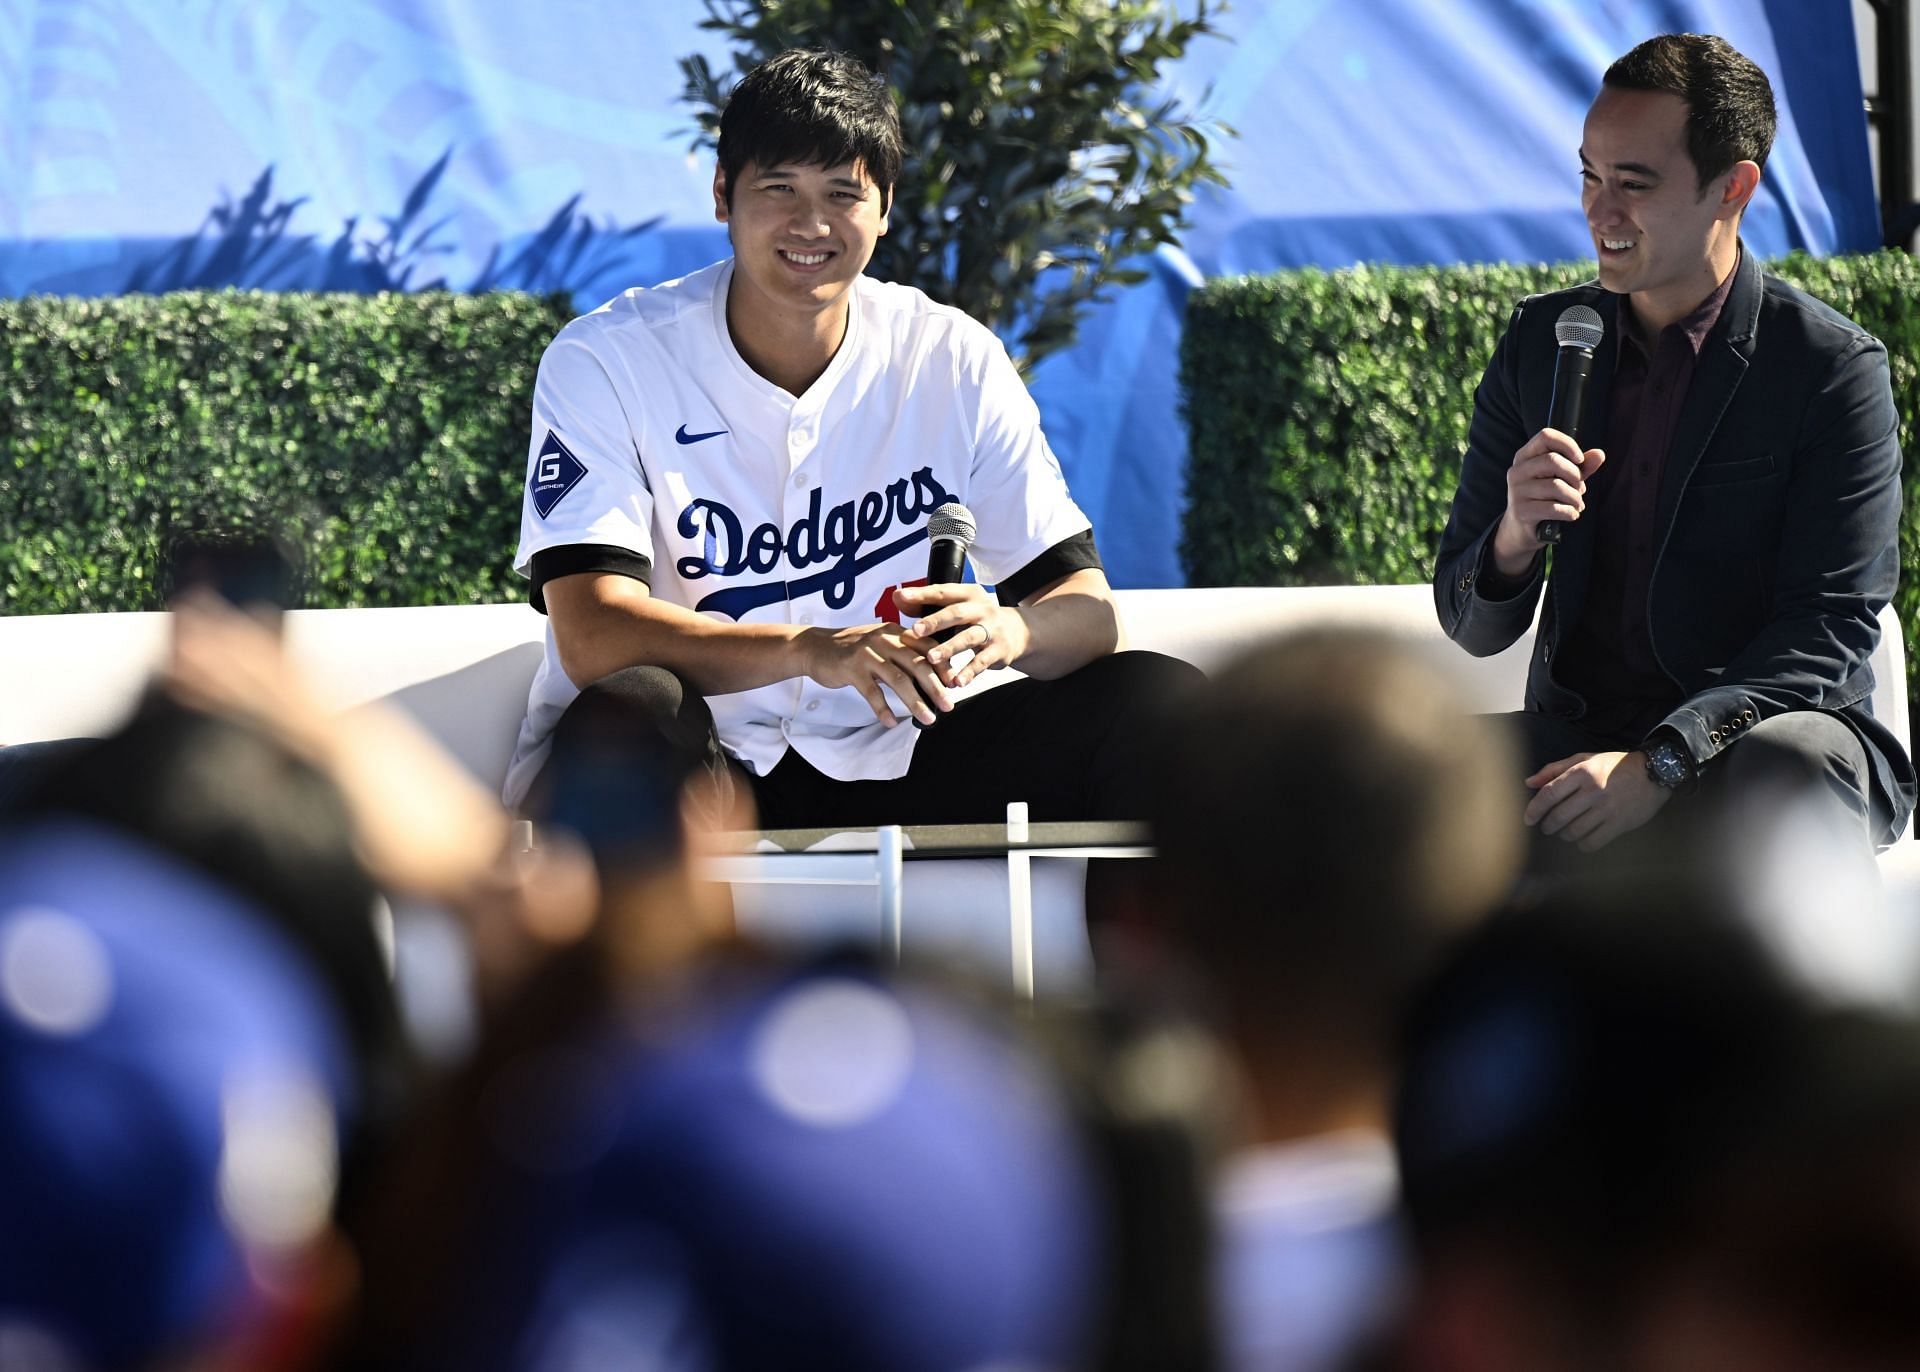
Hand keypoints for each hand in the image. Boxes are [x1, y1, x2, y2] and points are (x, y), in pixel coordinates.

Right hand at [798, 621, 951, 725]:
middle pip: (918, 664)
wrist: (815, 646)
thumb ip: (904, 654)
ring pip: (898, 680)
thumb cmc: (853, 649)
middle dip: (936, 687)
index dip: (944, 665)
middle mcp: (884, 639)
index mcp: (895, 632)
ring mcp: (867, 654)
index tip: (956, 684)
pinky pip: (871, 692)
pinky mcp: (851, 669)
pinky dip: (882, 709)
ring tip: (928, 719)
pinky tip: (891, 722)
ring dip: (915, 702)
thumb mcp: (881, 643)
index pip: (927, 646)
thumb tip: (934, 677)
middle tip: (948, 705)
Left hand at [892, 582, 1031, 687]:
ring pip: (968, 638)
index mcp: (967, 594)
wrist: (1018, 632)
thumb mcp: (956, 607)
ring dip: (949, 648)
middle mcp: (981, 609)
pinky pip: (982, 662)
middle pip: (956, 613)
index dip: (922, 594)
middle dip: (935, 621)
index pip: (942, 592)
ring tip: (931, 658)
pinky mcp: (999, 651)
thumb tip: (897, 597)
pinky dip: (969, 672)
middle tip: (915, 630)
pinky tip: (956, 682)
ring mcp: (992, 630)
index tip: (902, 596)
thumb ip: (926, 604)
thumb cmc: (976, 618)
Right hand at [1491, 428, 1605, 575]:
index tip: (1579, 459)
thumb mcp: (1563, 478)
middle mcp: (1517, 471)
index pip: (1545, 436)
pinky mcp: (1521, 511)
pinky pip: (1554, 508)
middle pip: (1552, 461)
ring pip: (1556, 486)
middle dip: (1574, 475)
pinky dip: (1569, 512)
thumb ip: (1581, 466)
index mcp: (1525, 456)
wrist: (1521, 527)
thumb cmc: (1544, 497)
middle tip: (1580, 487)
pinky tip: (1571, 514)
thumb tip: (1599, 454)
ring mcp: (1516, 492)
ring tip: (1577, 503)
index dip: (1567, 444)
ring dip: (1575, 497)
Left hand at [1524, 750, 1670, 852]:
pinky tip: (1582, 839)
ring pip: (1573, 831)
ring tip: (1565, 831)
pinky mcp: (1619, 824)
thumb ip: (1554, 770)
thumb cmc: (1614, 766)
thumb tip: (1529, 783)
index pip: (1549, 794)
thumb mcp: (1585, 759)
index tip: (1528, 819)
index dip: (1534, 809)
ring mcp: (1607, 809)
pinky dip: (1582, 844)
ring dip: (1564, 835)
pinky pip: (1592, 842)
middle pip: (1558, 816)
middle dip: (1548, 825)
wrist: (1654, 773)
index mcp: (1582, 772)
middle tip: (1547, 827)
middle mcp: (1593, 791)